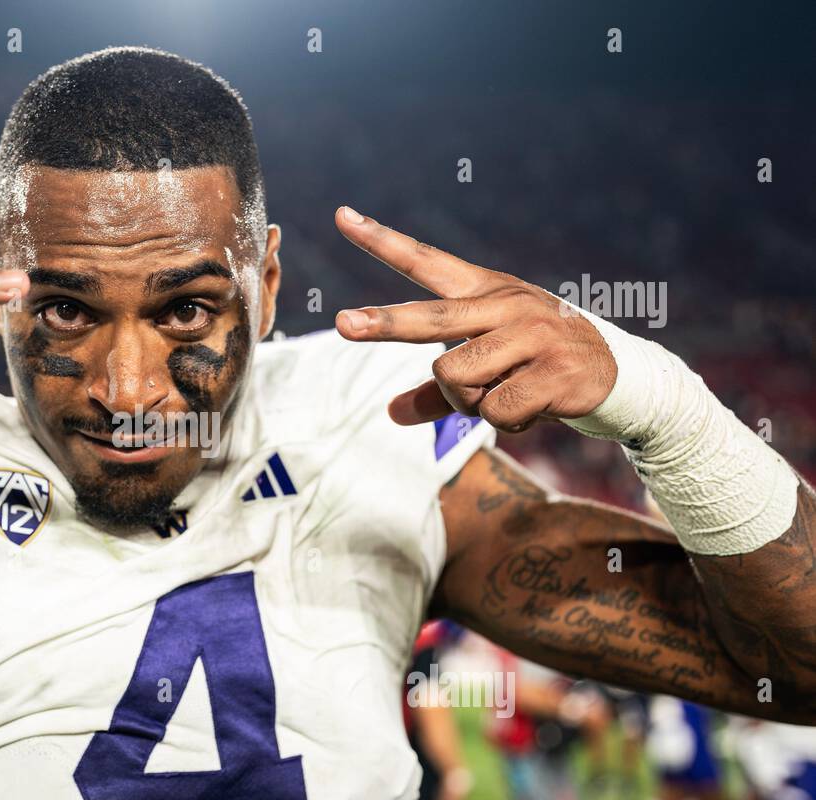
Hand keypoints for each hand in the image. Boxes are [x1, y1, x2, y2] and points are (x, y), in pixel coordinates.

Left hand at [332, 207, 615, 432]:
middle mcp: (505, 305)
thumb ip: (436, 393)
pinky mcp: (555, 371)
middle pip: (431, 319)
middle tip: (341, 323)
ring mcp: (533, 335)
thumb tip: (391, 413)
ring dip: (470, 403)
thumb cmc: (537, 366)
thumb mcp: (486, 371)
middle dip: (384, 324)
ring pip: (457, 378)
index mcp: (484, 293)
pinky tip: (535, 408)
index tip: (341, 216)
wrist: (619, 379)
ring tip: (504, 395)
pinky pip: (496, 410)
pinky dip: (506, 422)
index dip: (382, 241)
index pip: (425, 261)